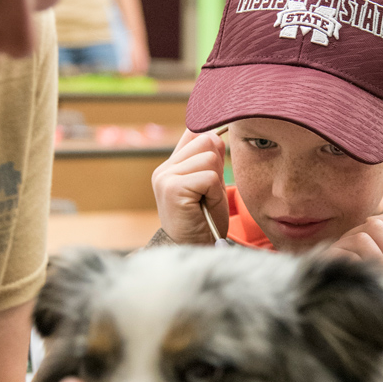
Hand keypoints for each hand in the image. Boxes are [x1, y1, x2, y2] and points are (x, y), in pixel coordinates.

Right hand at [151, 129, 228, 244]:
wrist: (194, 250)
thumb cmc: (204, 222)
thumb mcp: (210, 186)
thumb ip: (211, 161)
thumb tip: (218, 134)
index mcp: (171, 166)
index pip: (194, 132)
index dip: (212, 142)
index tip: (217, 163)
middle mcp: (164, 169)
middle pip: (206, 140)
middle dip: (217, 167)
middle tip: (209, 193)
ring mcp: (165, 177)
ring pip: (210, 158)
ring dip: (216, 183)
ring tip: (205, 201)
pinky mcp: (172, 187)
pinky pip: (209, 176)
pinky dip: (214, 193)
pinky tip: (203, 206)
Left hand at [326, 214, 382, 290]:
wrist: (352, 331)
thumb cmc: (360, 291)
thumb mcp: (379, 268)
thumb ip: (381, 243)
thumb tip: (373, 218)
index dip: (377, 222)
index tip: (366, 236)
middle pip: (376, 225)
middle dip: (355, 231)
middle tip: (346, 248)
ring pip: (362, 238)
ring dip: (343, 245)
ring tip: (339, 260)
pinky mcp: (365, 286)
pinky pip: (348, 256)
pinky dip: (335, 259)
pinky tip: (334, 271)